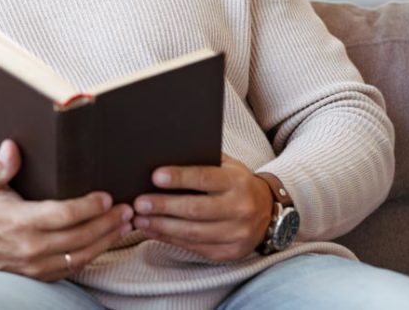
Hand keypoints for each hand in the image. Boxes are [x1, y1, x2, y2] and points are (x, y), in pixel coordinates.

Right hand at [0, 140, 133, 280]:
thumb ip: (0, 166)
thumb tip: (11, 146)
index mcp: (21, 222)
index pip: (64, 215)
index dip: (88, 207)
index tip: (106, 197)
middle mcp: (32, 247)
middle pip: (80, 236)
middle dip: (107, 223)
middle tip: (127, 209)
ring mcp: (37, 265)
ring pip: (82, 255)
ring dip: (107, 240)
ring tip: (125, 225)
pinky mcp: (40, 276)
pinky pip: (74, 268)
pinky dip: (94, 255)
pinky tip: (106, 242)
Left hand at [131, 154, 272, 261]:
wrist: (268, 211)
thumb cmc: (237, 183)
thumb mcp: (228, 166)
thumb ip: (203, 161)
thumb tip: (165, 156)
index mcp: (238, 182)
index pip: (205, 178)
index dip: (180, 178)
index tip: (155, 176)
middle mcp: (240, 208)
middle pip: (196, 209)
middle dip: (164, 206)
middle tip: (139, 203)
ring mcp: (237, 234)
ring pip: (193, 233)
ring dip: (162, 227)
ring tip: (140, 220)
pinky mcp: (229, 252)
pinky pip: (195, 247)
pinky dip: (170, 239)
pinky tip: (153, 231)